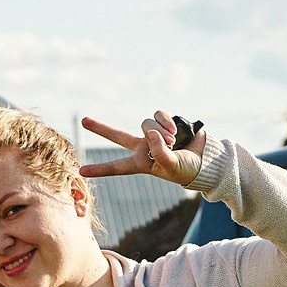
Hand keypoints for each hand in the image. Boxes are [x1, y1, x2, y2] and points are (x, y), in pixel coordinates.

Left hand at [81, 110, 203, 188]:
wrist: (205, 157)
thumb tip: (151, 133)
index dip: (100, 169)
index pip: (117, 166)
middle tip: (84, 120)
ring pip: (145, 124)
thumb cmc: (187, 169)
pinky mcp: (164, 121)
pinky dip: (166, 121)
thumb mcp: (172, 167)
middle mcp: (143, 146)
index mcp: (141, 163)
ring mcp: (153, 133)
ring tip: (173, 142)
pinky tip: (176, 131)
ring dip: (160, 131)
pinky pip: (158, 114)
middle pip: (118, 136)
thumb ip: (160, 153)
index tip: (81, 172)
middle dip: (101, 128)